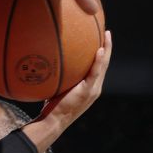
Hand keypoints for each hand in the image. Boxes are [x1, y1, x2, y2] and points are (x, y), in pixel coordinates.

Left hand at [22, 31, 111, 152]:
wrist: (54, 121)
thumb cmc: (51, 106)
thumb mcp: (57, 88)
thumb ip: (59, 76)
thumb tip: (44, 60)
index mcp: (89, 86)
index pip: (98, 67)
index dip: (102, 53)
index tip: (101, 39)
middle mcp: (95, 87)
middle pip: (104, 63)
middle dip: (107, 47)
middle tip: (107, 32)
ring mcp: (93, 90)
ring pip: (103, 66)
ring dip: (106, 50)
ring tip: (107, 35)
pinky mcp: (88, 91)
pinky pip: (95, 73)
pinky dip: (98, 61)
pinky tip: (99, 50)